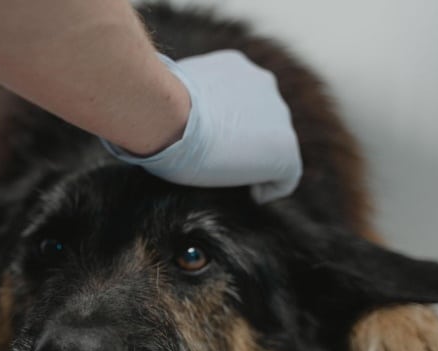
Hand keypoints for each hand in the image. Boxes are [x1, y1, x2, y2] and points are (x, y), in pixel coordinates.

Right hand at [102, 50, 301, 202]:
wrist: (165, 115)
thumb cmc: (153, 106)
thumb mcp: (166, 94)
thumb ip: (178, 101)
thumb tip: (157, 117)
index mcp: (236, 67)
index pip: (239, 102)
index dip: (225, 127)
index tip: (207, 144)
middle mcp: (264, 86)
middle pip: (261, 124)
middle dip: (242, 144)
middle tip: (216, 165)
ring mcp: (278, 118)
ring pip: (273, 148)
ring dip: (252, 163)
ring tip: (229, 182)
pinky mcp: (284, 151)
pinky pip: (284, 177)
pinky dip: (267, 188)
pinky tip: (248, 195)